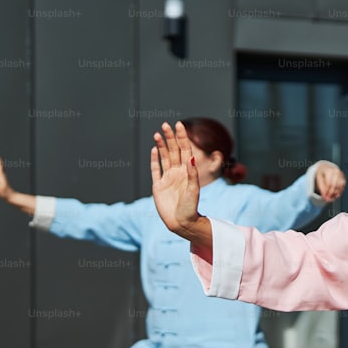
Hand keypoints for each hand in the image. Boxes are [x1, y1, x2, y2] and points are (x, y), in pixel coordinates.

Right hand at [151, 122, 210, 246]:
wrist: (181, 222)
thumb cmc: (191, 207)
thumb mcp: (194, 189)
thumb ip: (192, 174)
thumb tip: (190, 157)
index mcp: (187, 171)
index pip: (184, 150)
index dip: (182, 137)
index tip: (179, 125)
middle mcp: (177, 172)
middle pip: (173, 151)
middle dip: (170, 138)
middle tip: (165, 125)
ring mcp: (167, 178)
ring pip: (164, 157)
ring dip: (161, 146)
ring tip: (158, 134)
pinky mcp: (158, 185)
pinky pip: (156, 170)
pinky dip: (154, 160)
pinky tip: (154, 149)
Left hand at [315, 162, 346, 202]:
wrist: (326, 168)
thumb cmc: (322, 174)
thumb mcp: (319, 179)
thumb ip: (322, 188)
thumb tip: (325, 197)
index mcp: (329, 171)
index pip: (328, 183)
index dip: (326, 191)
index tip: (324, 197)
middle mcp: (336, 172)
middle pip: (334, 185)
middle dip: (331, 193)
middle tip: (328, 200)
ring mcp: (341, 174)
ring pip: (339, 186)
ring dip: (335, 193)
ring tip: (331, 198)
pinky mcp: (343, 178)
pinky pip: (342, 186)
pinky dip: (339, 191)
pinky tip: (336, 195)